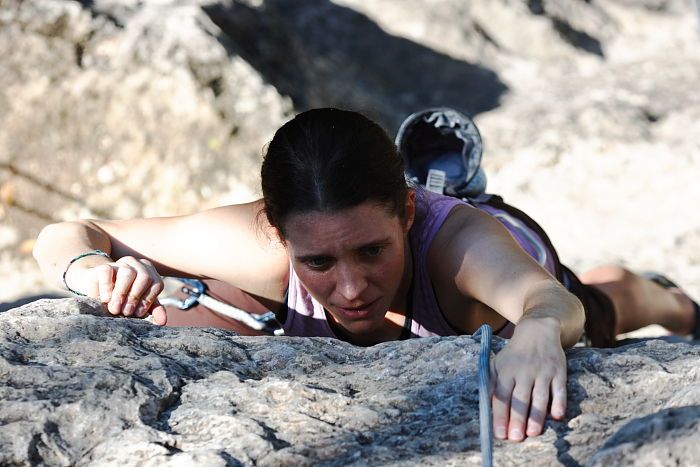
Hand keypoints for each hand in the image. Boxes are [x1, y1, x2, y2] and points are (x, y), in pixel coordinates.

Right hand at [69, 255, 166, 324]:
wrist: (96, 289)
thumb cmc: (123, 298)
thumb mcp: (139, 304)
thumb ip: (153, 310)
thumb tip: (162, 321)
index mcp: (150, 273)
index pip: (156, 284)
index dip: (148, 300)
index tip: (138, 314)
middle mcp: (138, 265)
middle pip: (144, 277)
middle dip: (135, 297)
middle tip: (126, 313)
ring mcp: (121, 263)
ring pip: (127, 273)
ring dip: (122, 293)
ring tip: (115, 309)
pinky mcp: (104, 265)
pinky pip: (108, 271)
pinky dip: (107, 287)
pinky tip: (106, 299)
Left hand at [491, 318, 566, 441]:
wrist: (537, 331)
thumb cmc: (514, 354)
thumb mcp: (497, 364)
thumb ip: (491, 383)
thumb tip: (485, 406)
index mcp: (506, 371)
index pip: (501, 395)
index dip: (500, 415)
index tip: (499, 434)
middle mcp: (523, 371)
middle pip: (519, 398)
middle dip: (517, 419)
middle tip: (515, 438)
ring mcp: (542, 371)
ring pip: (539, 396)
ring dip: (536, 415)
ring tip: (532, 433)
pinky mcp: (558, 371)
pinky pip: (559, 389)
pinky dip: (559, 402)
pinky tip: (557, 416)